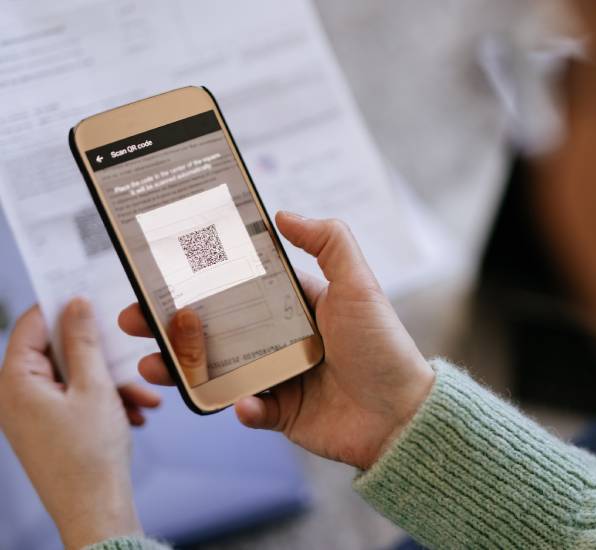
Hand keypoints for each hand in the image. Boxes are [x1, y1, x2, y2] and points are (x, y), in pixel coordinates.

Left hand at [0, 299, 160, 548]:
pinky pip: (75, 401)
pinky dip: (105, 402)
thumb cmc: (90, 455)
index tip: (92, 298)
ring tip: (142, 397)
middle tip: (127, 357)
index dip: (63, 308)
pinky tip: (134, 413)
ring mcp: (31, 416)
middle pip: (57, 353)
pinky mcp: (48, 430)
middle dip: (99, 356)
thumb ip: (84, 341)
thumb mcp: (95, 387)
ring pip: (73, 379)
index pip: (31, 325)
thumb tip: (75, 304)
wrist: (95, 510)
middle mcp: (16, 397)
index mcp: (15, 382)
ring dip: (109, 383)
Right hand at [119, 212, 434, 469]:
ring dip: (183, 367)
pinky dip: (242, 407)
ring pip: (218, 369)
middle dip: (173, 323)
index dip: (201, 278)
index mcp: (295, 306)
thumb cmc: (383, 346)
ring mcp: (279, 377)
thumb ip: (329, 241)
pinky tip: (242, 403)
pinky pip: (249, 409)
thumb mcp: (360, 285)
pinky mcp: (281, 413)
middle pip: (215, 327)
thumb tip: (283, 213)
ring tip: (153, 363)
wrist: (403, 415)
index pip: (238, 286)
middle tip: (135, 318)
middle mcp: (281, 339)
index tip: (162, 270)